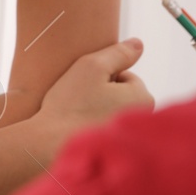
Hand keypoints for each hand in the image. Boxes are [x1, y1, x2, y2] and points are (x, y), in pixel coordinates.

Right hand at [26, 37, 153, 155]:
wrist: (51, 146)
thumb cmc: (71, 105)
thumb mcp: (91, 67)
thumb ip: (118, 53)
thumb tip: (138, 44)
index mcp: (144, 98)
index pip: (125, 76)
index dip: (102, 77)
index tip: (85, 87)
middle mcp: (143, 120)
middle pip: (121, 96)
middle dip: (103, 94)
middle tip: (80, 100)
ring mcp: (130, 138)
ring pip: (112, 112)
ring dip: (98, 110)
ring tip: (78, 116)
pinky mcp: (115, 151)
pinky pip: (104, 129)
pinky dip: (94, 127)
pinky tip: (78, 130)